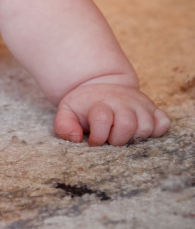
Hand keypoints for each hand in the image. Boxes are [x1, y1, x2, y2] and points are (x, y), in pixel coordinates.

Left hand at [54, 81, 169, 145]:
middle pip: (127, 125)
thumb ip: (64, 126)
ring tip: (123, 135)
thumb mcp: (67, 111)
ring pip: (146, 126)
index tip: (93, 142)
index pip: (102, 118)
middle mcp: (122, 102)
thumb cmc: (84, 106)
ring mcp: (139, 105)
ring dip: (135, 137)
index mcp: (100, 103)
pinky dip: (157, 130)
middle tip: (111, 139)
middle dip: (117, 139)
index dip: (98, 136)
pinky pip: (163, 122)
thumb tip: (75, 138)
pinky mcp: (153, 109)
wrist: (102, 86)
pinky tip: (141, 132)